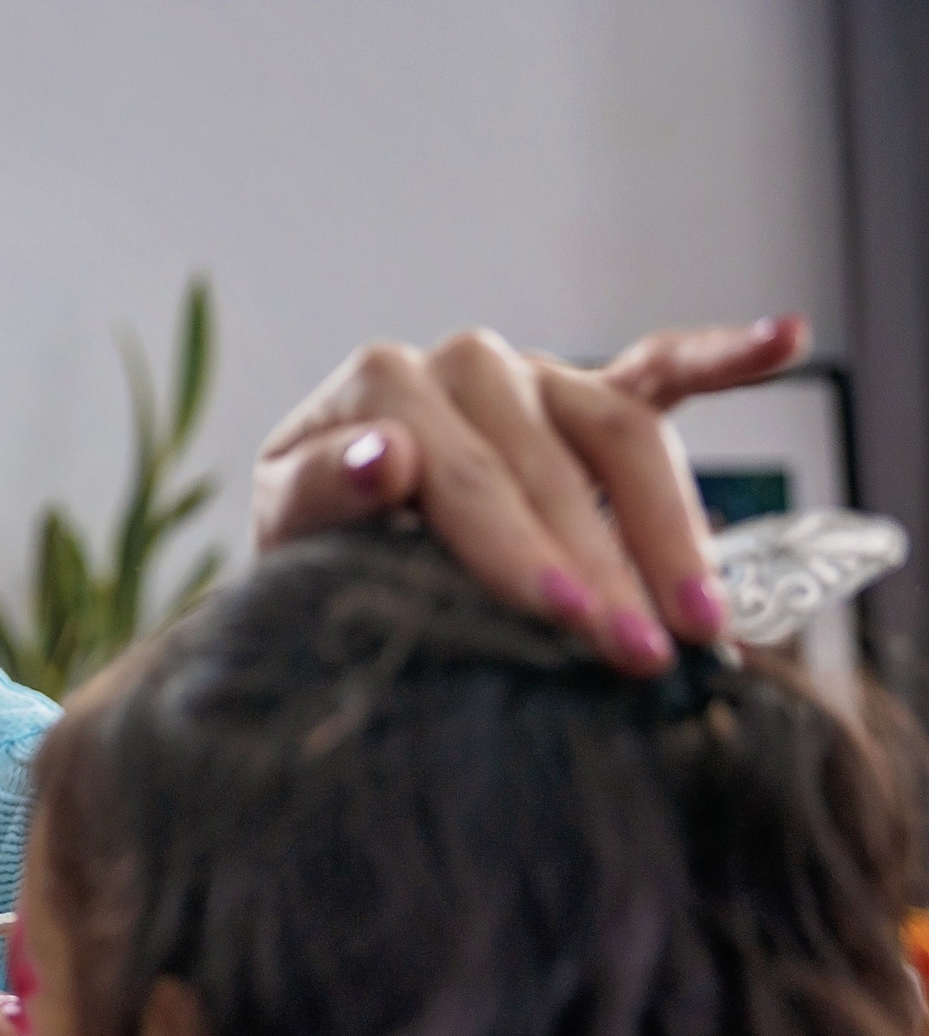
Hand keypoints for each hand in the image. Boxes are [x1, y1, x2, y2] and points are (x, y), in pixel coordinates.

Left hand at [251, 314, 809, 674]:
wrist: (320, 550)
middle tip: (636, 657)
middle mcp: (462, 366)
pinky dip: (725, 354)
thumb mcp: (288, 538)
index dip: (518, 550)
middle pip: (552, 463)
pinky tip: (784, 340)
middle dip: (600, 568)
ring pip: (621, 433)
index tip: (562, 617)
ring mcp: (533, 377)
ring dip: (670, 529)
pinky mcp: (586, 391)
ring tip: (703, 626)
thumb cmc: (308, 554)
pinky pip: (662, 369)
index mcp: (379, 387)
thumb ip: (319, 495)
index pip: (467, 472)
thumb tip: (383, 454)